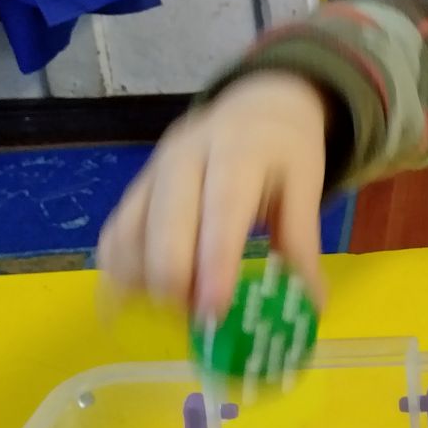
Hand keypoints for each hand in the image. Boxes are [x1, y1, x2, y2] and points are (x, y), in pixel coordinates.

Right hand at [97, 72, 329, 317]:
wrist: (256, 105)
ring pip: (131, 228)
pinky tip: (137, 301)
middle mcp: (186, 155)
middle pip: (166, 221)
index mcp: (239, 150)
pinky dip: (120, 270)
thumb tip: (312, 305)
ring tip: (174, 316)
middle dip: (174, 280)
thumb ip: (302, 242)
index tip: (214, 311)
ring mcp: (154, 170)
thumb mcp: (305, 185)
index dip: (214, 262)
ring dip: (144, 280)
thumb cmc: (283, 152)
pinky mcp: (136, 186)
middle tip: (196, 323)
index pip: (222, 209)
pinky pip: (115, 230)